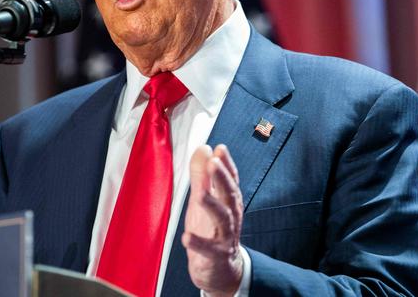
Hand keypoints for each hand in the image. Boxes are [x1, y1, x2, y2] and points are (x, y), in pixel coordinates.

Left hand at [182, 145, 243, 296]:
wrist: (220, 269)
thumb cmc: (210, 228)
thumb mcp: (204, 198)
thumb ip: (201, 174)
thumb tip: (204, 148)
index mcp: (228, 200)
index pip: (231, 179)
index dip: (227, 164)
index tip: (220, 148)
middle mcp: (231, 216)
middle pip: (229, 194)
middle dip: (222, 178)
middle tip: (214, 162)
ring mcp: (225, 236)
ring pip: (222, 218)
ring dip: (211, 204)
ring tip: (199, 194)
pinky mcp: (216, 255)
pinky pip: (209, 249)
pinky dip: (198, 243)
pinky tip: (186, 236)